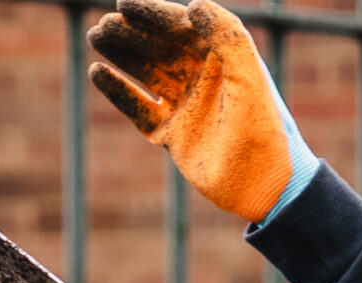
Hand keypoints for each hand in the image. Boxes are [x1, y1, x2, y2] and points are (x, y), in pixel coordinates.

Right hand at [89, 0, 319, 224]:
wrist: (264, 185)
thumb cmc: (264, 129)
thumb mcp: (249, 77)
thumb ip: (227, 36)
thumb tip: (193, 4)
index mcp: (222, 60)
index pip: (182, 28)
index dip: (153, 14)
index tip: (123, 3)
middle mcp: (203, 79)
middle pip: (160, 47)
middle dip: (131, 33)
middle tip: (103, 26)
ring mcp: (186, 107)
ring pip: (147, 73)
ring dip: (122, 55)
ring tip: (96, 37)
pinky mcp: (172, 135)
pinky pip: (139, 108)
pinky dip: (119, 91)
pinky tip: (99, 73)